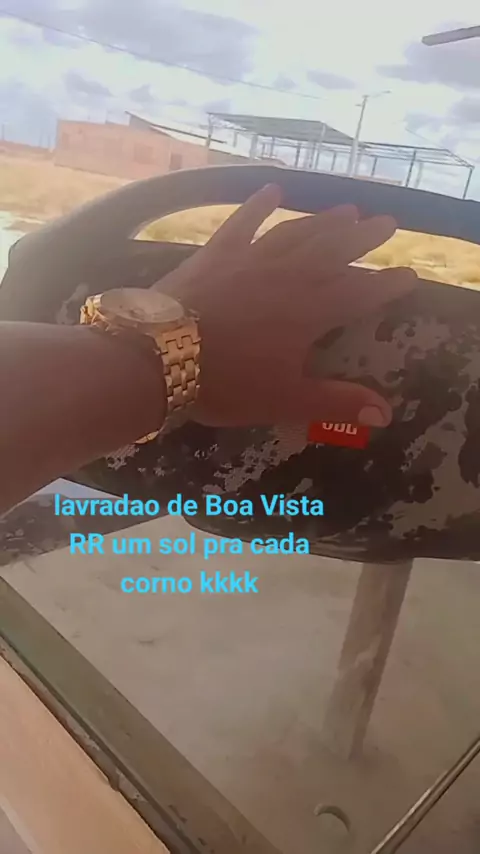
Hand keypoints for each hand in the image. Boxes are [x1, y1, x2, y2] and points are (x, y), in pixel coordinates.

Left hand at [155, 184, 416, 427]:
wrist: (157, 357)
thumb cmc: (225, 383)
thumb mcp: (284, 400)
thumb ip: (335, 402)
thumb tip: (386, 413)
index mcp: (309, 312)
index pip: (359, 294)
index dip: (387, 285)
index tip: (410, 274)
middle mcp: (287, 277)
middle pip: (333, 251)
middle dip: (362, 238)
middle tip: (387, 222)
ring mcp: (250, 259)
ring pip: (296, 233)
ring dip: (323, 220)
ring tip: (347, 209)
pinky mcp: (216, 252)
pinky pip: (242, 223)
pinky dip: (258, 206)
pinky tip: (273, 190)